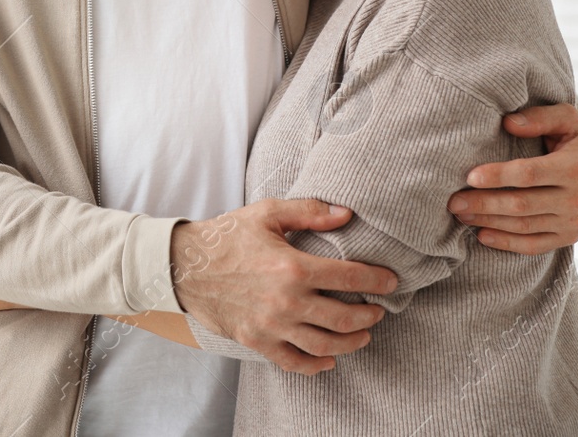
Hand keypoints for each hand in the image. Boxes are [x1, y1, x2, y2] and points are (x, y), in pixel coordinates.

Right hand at [170, 198, 394, 375]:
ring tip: (362, 334)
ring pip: (324, 345)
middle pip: (344, 319)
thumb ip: (309, 212)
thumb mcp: (268, 212)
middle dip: (369, 315)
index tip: (391, 281)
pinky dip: (316, 365)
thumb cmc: (228, 235)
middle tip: (379, 310)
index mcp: (293, 267)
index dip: (377, 280)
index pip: (350, 278)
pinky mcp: (257, 341)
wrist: (186, 265)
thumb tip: (346, 214)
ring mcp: (271, 326)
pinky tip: (329, 360)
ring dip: (351, 343)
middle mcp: (286, 301)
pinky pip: (293, 362)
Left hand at [447, 103, 577, 254]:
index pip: (530, 174)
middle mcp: (575, 199)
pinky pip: (534, 245)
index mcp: (573, 167)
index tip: (469, 176)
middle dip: (484, 204)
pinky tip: (482, 235)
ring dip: (488, 222)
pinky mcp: (568, 238)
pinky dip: (507, 243)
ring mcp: (572, 223)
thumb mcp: (568, 120)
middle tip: (453, 201)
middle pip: (522, 204)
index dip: (498, 176)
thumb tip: (507, 122)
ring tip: (461, 214)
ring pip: (524, 226)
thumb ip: (539, 118)